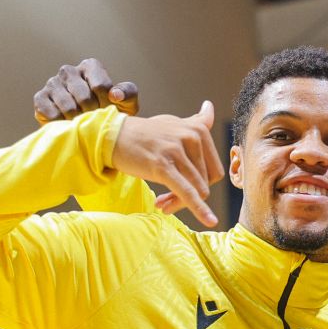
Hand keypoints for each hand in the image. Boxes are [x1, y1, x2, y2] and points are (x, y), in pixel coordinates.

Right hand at [34, 59, 139, 124]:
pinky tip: (68, 123)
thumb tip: (115, 95)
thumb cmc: (110, 112)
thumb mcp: (127, 103)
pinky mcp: (40, 98)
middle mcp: (68, 71)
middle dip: (93, 113)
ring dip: (78, 120)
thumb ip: (128, 94)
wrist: (88, 129)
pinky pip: (52, 114)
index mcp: (90, 66)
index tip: (108, 109)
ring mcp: (52, 83)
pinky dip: (62, 124)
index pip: (101, 86)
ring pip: (68, 106)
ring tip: (82, 122)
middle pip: (84, 97)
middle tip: (94, 119)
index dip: (107, 103)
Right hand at [109, 102, 225, 226]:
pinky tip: (209, 222)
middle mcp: (191, 138)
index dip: (202, 185)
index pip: (214, 169)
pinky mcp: (163, 166)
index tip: (184, 190)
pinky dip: (199, 209)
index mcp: (198, 131)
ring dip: (180, 203)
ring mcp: (177, 151)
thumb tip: (210, 106)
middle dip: (191, 196)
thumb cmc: (145, 133)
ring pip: (196, 190)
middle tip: (168, 201)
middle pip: (206, 182)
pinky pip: (187, 192)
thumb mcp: (173, 123)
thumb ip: (196, 121)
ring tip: (162, 204)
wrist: (113, 136)